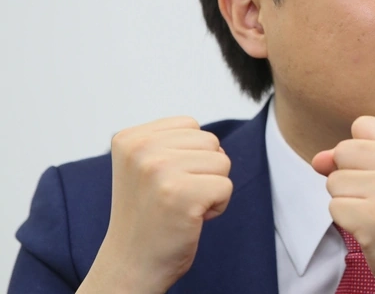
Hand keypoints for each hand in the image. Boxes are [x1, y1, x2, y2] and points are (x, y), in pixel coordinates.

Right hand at [80, 116, 232, 293]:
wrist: (130, 266)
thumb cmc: (146, 217)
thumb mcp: (144, 166)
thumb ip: (170, 143)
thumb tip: (215, 142)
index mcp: (130, 138)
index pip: (190, 125)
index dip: (189, 155)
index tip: (166, 181)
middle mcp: (141, 149)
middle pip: (210, 141)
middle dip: (204, 170)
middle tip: (176, 197)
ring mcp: (159, 170)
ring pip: (222, 161)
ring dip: (212, 187)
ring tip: (183, 206)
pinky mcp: (181, 194)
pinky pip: (226, 186)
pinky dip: (217, 206)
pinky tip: (192, 219)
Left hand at [312, 116, 374, 293]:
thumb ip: (356, 157)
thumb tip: (318, 160)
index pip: (362, 124)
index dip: (361, 150)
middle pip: (343, 150)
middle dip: (349, 175)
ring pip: (334, 180)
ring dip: (347, 200)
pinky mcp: (374, 221)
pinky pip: (334, 207)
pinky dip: (346, 221)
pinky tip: (371, 229)